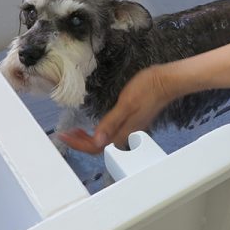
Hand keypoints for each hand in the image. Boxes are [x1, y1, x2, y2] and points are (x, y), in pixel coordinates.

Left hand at [59, 66, 174, 153]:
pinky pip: (112, 133)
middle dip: (81, 143)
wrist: (166, 82)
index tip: (63, 137)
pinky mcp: (133, 122)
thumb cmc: (147, 90)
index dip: (78, 144)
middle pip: (99, 147)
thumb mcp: (126, 104)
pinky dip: (99, 132)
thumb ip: (111, 123)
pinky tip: (96, 126)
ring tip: (77, 131)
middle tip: (67, 134)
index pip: (95, 146)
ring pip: (105, 141)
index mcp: (123, 132)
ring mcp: (130, 129)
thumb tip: (97, 140)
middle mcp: (126, 134)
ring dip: (89, 138)